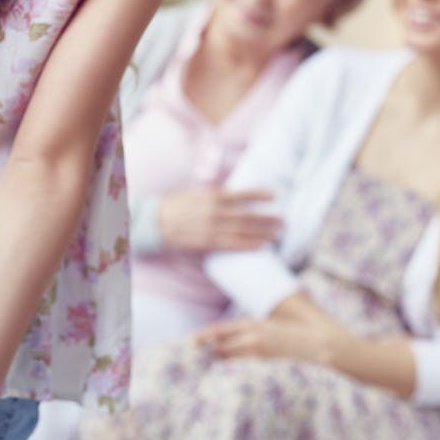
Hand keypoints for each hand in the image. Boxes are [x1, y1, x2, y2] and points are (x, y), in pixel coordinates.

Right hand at [157, 187, 279, 250]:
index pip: (242, 194)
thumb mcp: (197, 192)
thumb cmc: (176, 205)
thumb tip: (235, 193)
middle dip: (267, 218)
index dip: (260, 195)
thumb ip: (216, 194)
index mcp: (212, 196)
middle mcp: (215, 211)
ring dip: (262, 233)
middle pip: (247, 215)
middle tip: (284, 221)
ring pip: (243, 231)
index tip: (275, 196)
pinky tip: (261, 246)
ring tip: (277, 235)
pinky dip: (247, 245)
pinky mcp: (206, 243)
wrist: (155, 221)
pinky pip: (231, 245)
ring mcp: (211, 228)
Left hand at [194, 310, 347, 366]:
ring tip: (203, 374)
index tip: (188, 344)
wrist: (321, 343)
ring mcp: (260, 353)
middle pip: (220, 347)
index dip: (202, 337)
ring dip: (218, 366)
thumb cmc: (293, 335)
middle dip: (206, 354)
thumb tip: (224, 342)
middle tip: (190, 363)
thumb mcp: (268, 327)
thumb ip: (247, 333)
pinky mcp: (267, 366)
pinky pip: (244, 372)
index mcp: (251, 324)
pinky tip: (226, 382)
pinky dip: (234, 375)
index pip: (219, 330)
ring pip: (230, 361)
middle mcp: (252, 336)